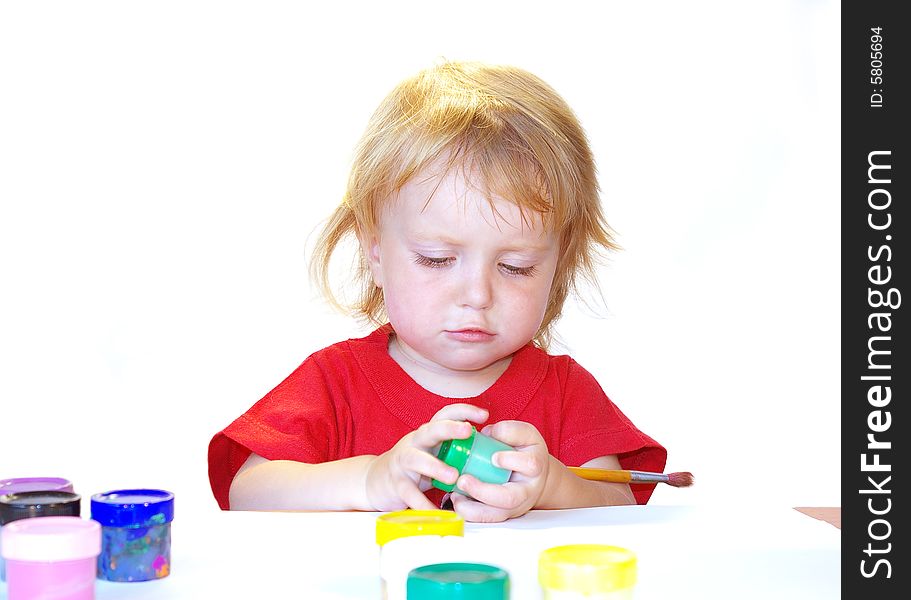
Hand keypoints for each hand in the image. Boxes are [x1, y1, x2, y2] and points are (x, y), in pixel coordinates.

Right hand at [365, 404, 487, 510]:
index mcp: (427, 434)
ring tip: (453, 477)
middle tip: (468, 431)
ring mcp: (403, 462)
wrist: (375, 481)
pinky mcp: (395, 483)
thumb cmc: (413, 467)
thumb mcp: (433, 452)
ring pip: (416, 459)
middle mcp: (414, 443)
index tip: (484, 414)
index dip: (464, 411)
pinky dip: (422, 504)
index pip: (444, 415)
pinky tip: (436, 512)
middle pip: (430, 430)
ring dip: (435, 466)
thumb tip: (491, 451)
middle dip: (449, 428)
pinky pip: (409, 494)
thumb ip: (455, 450)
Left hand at [450, 420, 548, 521]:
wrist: (534, 476)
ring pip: (496, 515)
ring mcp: (514, 506)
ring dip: (472, 508)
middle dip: (484, 491)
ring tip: (456, 494)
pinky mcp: (501, 514)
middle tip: (463, 480)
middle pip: (510, 499)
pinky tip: (458, 500)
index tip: (494, 457)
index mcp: (534, 466)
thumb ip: (510, 431)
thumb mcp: (525, 435)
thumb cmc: (526, 452)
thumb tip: (488, 434)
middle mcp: (526, 490)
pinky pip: (484, 519)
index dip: (511, 460)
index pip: (529, 465)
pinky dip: (468, 513)